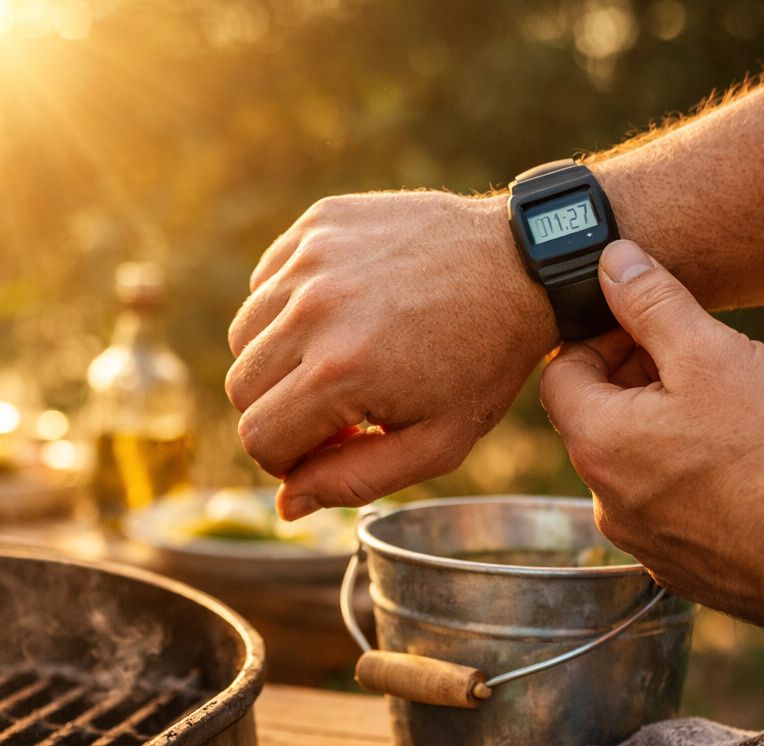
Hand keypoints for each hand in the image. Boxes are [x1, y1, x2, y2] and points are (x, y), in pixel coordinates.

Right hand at [226, 191, 552, 519]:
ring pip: (244, 335)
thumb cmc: (484, 361)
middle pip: (240, 389)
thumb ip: (354, 481)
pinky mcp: (317, 223)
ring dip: (278, 360)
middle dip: (280, 411)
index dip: (288, 459)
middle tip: (339, 407)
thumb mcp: (436, 443)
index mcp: (340, 372)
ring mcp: (312, 259)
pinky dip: (288, 308)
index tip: (330, 445)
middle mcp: (314, 310)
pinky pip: (266, 284)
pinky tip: (343, 314)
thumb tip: (285, 504)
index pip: (258, 439)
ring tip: (337, 359)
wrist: (523, 265)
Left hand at [539, 239, 763, 628]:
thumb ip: (652, 303)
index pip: (561, 372)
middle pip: (597, 418)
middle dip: (637, 381)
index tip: (648, 325)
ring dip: (666, 429)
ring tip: (730, 412)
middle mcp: (603, 498)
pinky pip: (668, 507)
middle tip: (697, 360)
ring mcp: (640, 538)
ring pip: (635, 464)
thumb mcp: (709, 353)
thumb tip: (612, 263)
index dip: (601, 337)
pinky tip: (743, 466)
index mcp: (595, 441)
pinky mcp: (679, 566)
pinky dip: (691, 479)